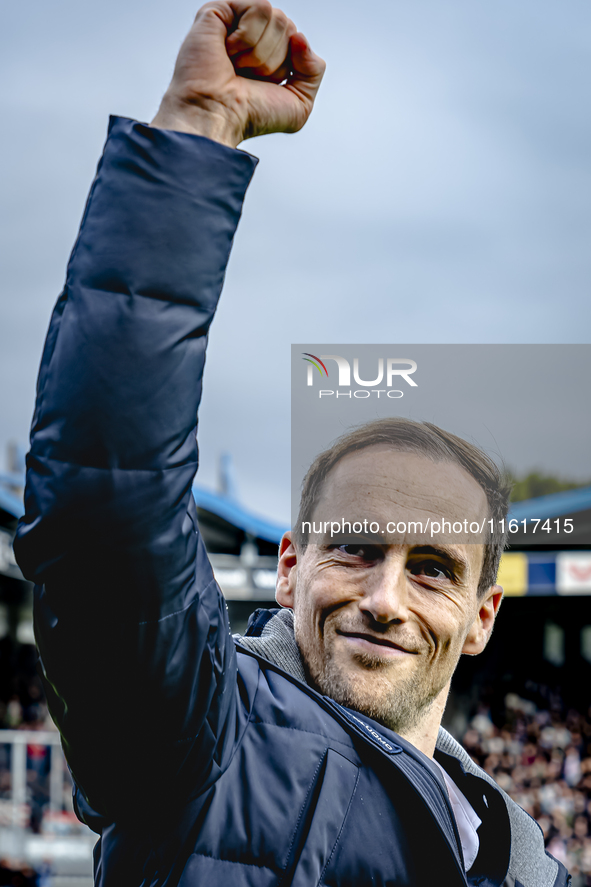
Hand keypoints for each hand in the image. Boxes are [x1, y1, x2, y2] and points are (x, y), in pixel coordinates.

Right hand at [151, 0, 325, 147]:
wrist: (219, 116)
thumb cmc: (250, 115)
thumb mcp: (299, 104)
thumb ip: (314, 71)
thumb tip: (300, 37)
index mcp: (269, 52)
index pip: (297, 40)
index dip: (287, 67)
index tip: (262, 85)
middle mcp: (253, 35)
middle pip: (289, 27)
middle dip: (274, 60)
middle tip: (247, 77)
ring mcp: (235, 21)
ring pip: (278, 17)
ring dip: (260, 53)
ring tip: (236, 66)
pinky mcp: (220, 10)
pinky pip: (260, 8)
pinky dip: (248, 37)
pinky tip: (227, 51)